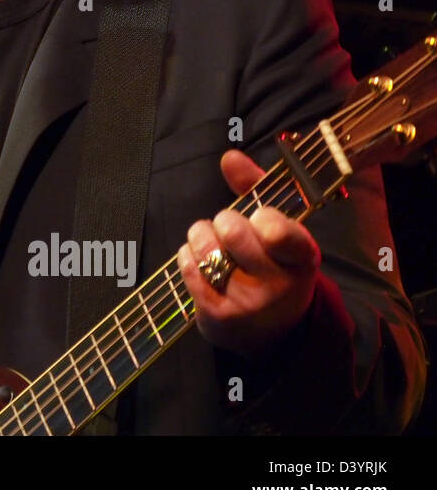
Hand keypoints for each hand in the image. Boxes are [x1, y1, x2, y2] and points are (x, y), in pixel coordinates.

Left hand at [175, 149, 319, 358]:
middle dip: (223, 222)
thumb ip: (255, 188)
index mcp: (301, 258)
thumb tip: (229, 157)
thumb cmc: (271, 265)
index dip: (265, 220)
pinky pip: (188, 267)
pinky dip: (188, 257)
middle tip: (230, 231)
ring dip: (201, 237)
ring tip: (213, 245)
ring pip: (205, 248)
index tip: (260, 222)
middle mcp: (279, 284)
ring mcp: (248, 303)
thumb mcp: (277, 229)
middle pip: (231, 231)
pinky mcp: (219, 316)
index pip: (282, 233)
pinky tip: (202, 264)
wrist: (272, 332)